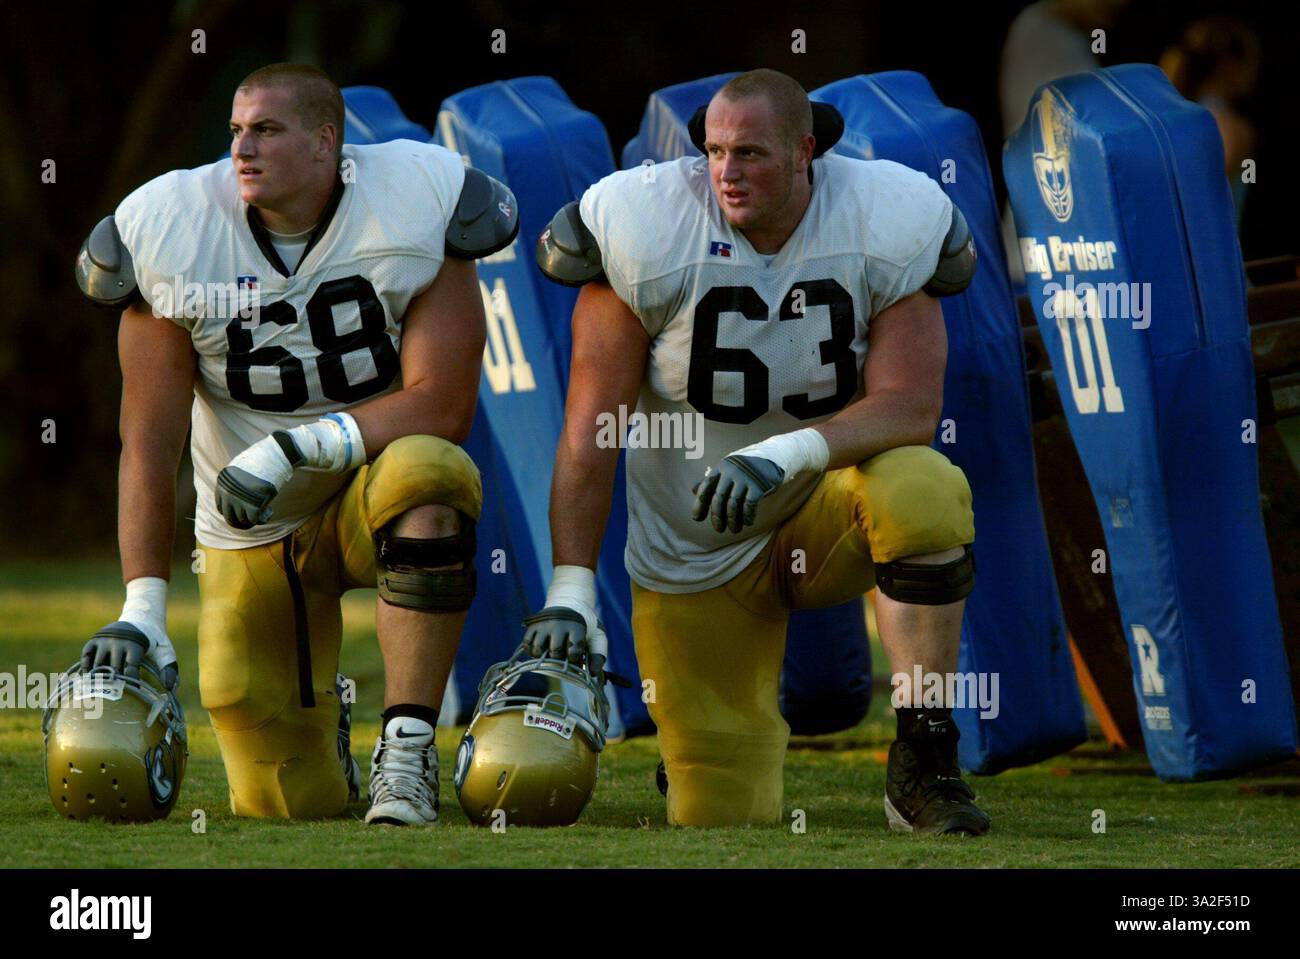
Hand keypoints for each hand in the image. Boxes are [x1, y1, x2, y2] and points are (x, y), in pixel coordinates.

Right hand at [81, 620, 178, 689]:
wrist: (141, 619)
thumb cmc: (154, 641)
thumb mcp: (164, 651)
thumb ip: (168, 667)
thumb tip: (169, 687)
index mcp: (135, 646)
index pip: (130, 669)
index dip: (130, 683)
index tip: (130, 693)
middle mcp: (118, 642)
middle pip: (113, 669)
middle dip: (114, 683)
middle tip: (112, 697)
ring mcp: (105, 641)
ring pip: (97, 664)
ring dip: (98, 678)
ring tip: (99, 692)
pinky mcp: (95, 639)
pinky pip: (86, 656)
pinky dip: (86, 667)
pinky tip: (90, 678)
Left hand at [214, 414, 363, 529]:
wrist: (276, 455)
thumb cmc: (262, 460)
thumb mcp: (240, 468)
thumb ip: (234, 483)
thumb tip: (234, 498)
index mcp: (223, 484)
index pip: (220, 507)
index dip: (232, 513)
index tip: (243, 513)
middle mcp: (228, 493)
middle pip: (230, 517)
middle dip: (241, 522)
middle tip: (252, 520)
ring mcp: (240, 500)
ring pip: (243, 520)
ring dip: (253, 520)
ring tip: (264, 513)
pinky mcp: (254, 504)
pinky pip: (255, 519)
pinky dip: (263, 519)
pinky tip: (270, 512)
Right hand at [523, 606, 592, 663]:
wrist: (569, 604)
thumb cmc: (584, 626)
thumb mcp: (597, 636)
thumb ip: (598, 655)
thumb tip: (592, 674)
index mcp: (576, 626)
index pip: (573, 651)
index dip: (575, 660)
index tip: (576, 658)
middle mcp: (558, 624)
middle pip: (555, 652)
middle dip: (560, 659)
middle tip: (563, 656)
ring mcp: (544, 625)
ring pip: (538, 650)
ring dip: (543, 657)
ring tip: (550, 654)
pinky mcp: (533, 626)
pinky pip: (527, 645)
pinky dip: (531, 651)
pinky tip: (541, 649)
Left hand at [691, 428, 829, 533]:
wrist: (774, 458)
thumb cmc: (746, 468)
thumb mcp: (728, 470)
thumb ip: (712, 480)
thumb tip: (693, 490)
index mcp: (721, 468)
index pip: (705, 487)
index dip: (699, 504)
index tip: (697, 518)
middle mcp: (731, 472)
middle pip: (719, 499)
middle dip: (717, 517)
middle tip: (719, 529)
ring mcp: (745, 478)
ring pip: (733, 505)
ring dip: (733, 521)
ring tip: (734, 530)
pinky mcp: (758, 485)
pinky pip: (749, 505)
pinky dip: (748, 517)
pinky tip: (748, 523)